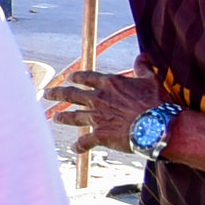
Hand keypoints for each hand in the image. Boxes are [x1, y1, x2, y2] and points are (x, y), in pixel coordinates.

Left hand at [43, 55, 169, 154]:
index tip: (69, 78)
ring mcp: (97, 117)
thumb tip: (143, 56)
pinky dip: (79, 145)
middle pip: (72, 94)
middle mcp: (99, 98)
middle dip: (57, 93)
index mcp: (110, 84)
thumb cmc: (157, 102)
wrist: (157, 126)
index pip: (87, 78)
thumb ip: (143, 68)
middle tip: (46, 93)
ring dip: (63, 117)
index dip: (76, 77)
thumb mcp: (151, 80)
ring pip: (74, 116)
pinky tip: (74, 148)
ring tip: (54, 117)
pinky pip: (85, 141)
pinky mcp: (100, 134)